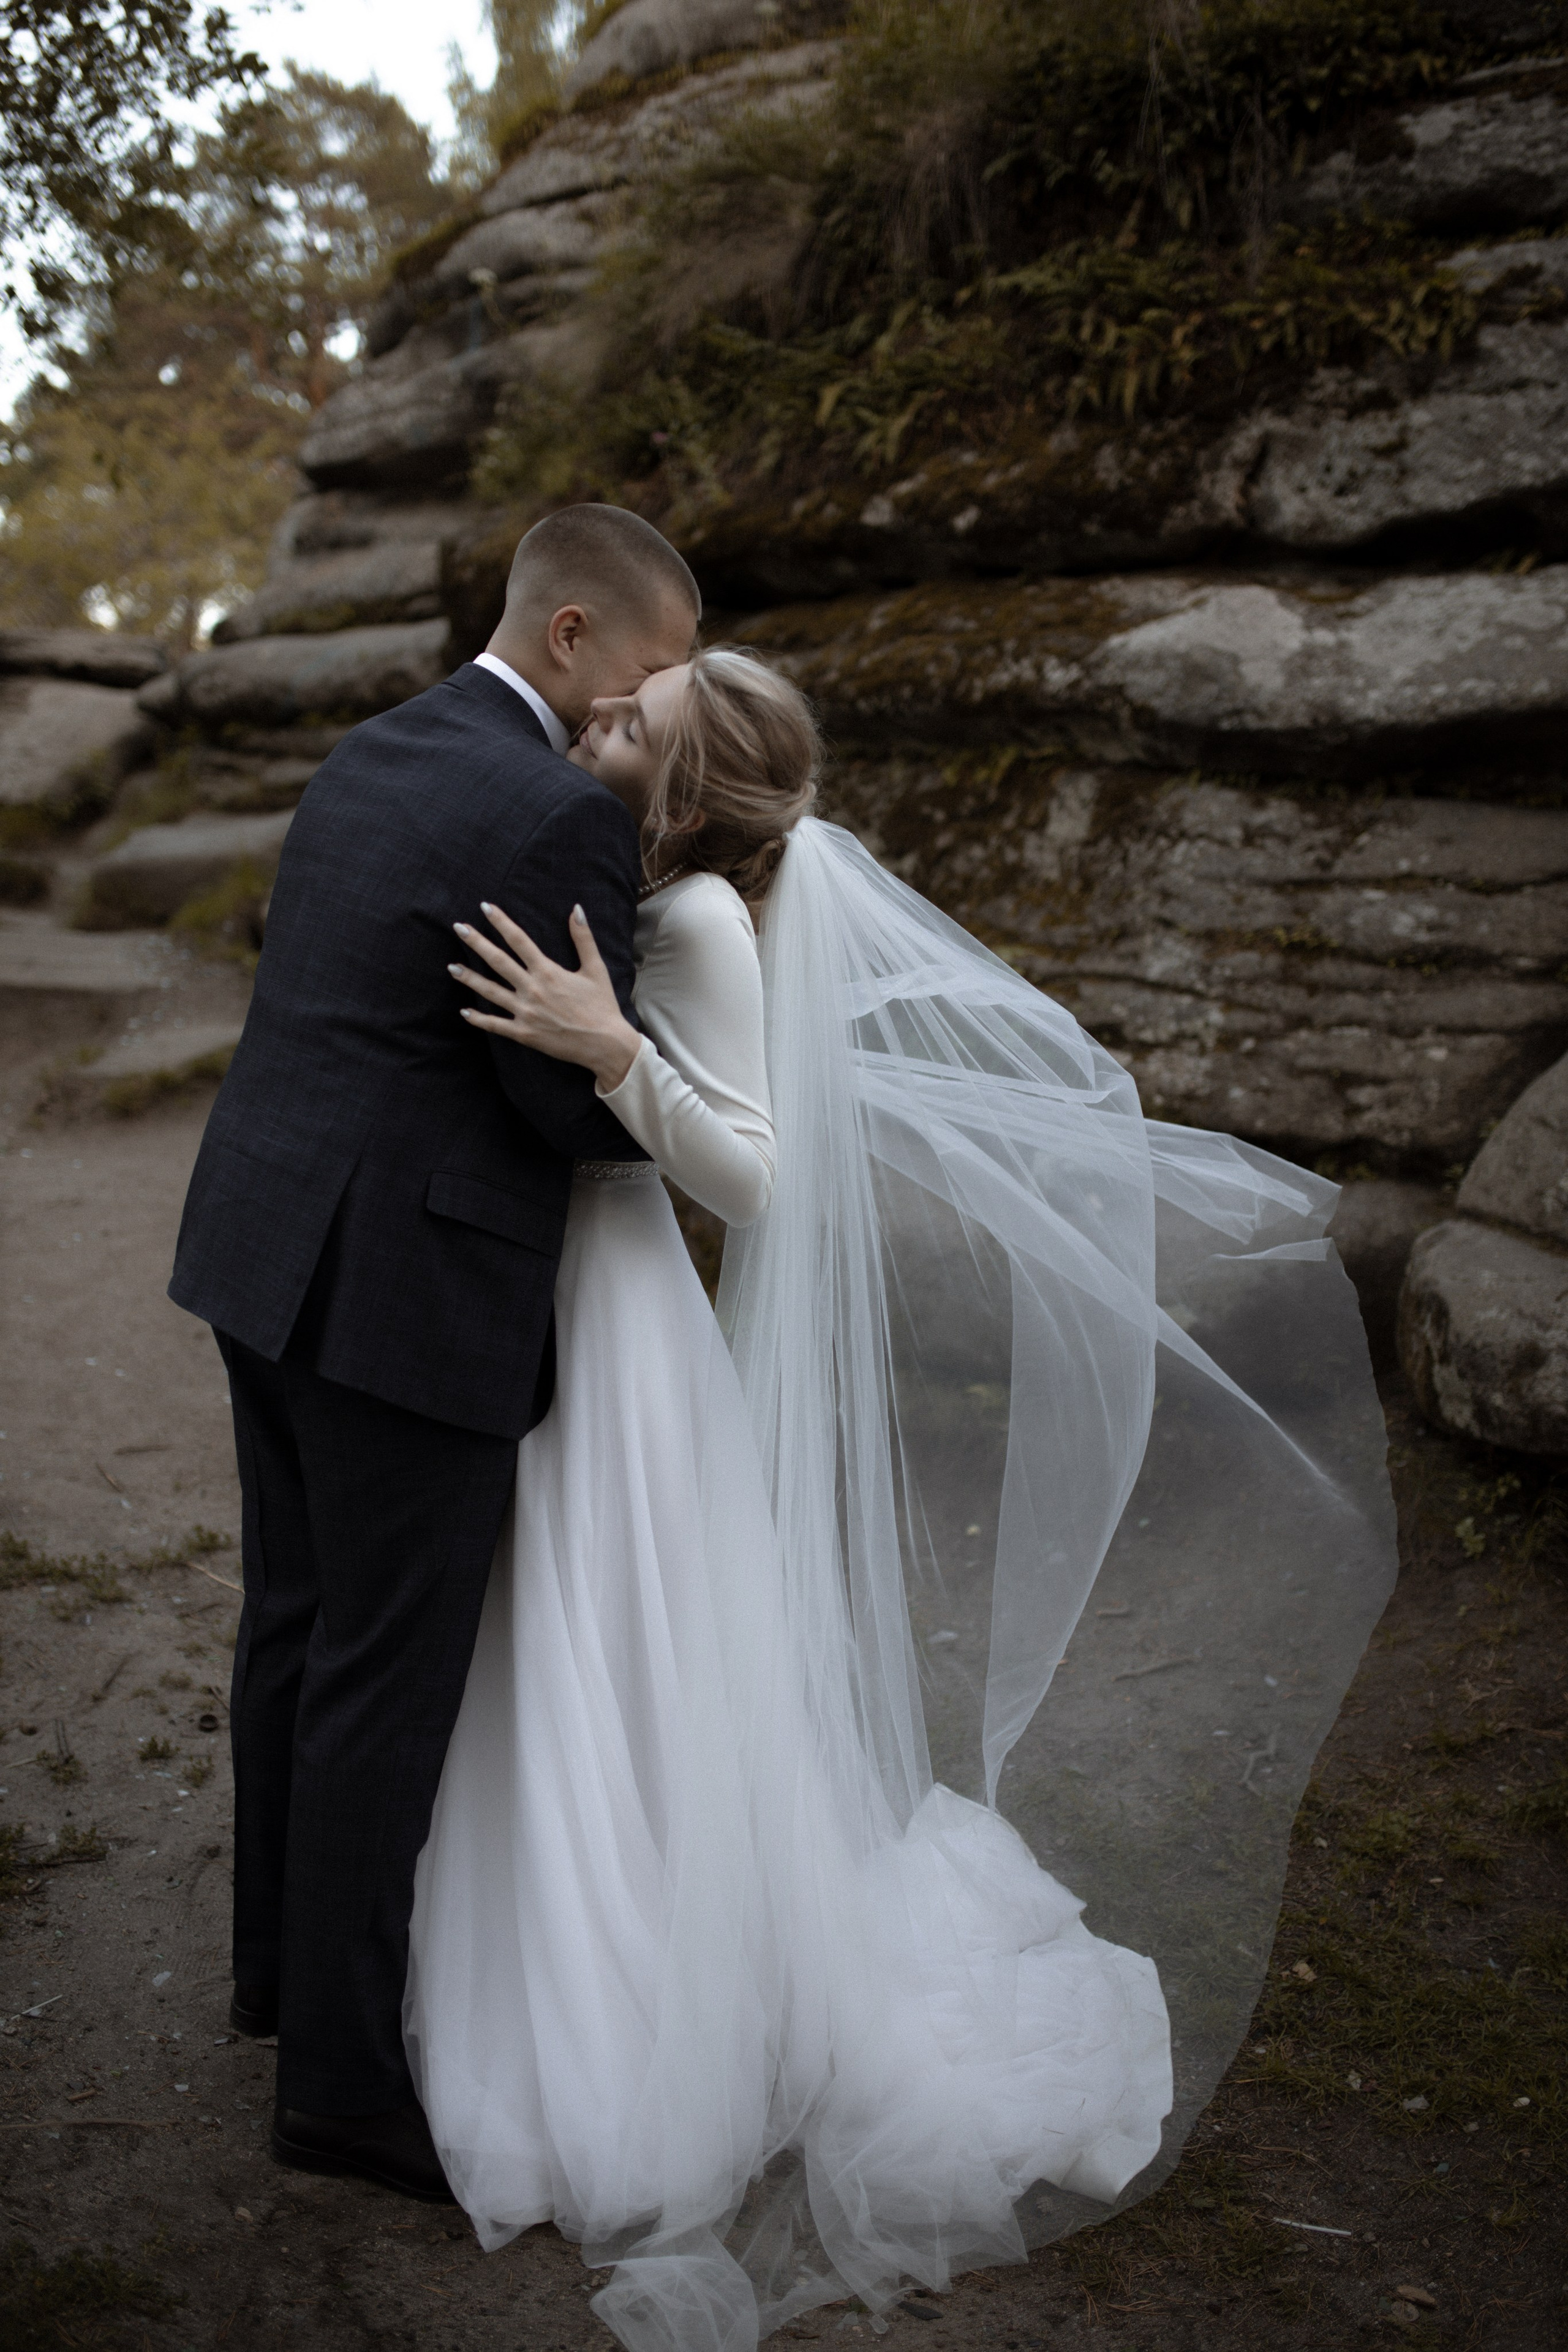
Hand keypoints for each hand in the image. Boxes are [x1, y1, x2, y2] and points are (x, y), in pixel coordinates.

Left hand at [450, 901, 640, 1090]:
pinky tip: (464, 1012)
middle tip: (458, 928)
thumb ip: (583, 938)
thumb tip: (576, 909)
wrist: (605, 1044)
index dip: (500, 922)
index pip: (518, 940)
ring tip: (452, 967)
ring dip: (470, 978)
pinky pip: (496, 1025)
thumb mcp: (596, 968)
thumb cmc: (602, 1005)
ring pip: (490, 992)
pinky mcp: (524, 1033)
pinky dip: (479, 1019)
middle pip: (498, 961)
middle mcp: (532, 989)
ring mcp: (525, 1013)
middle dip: (477, 943)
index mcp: (548, 971)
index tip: (485, 907)